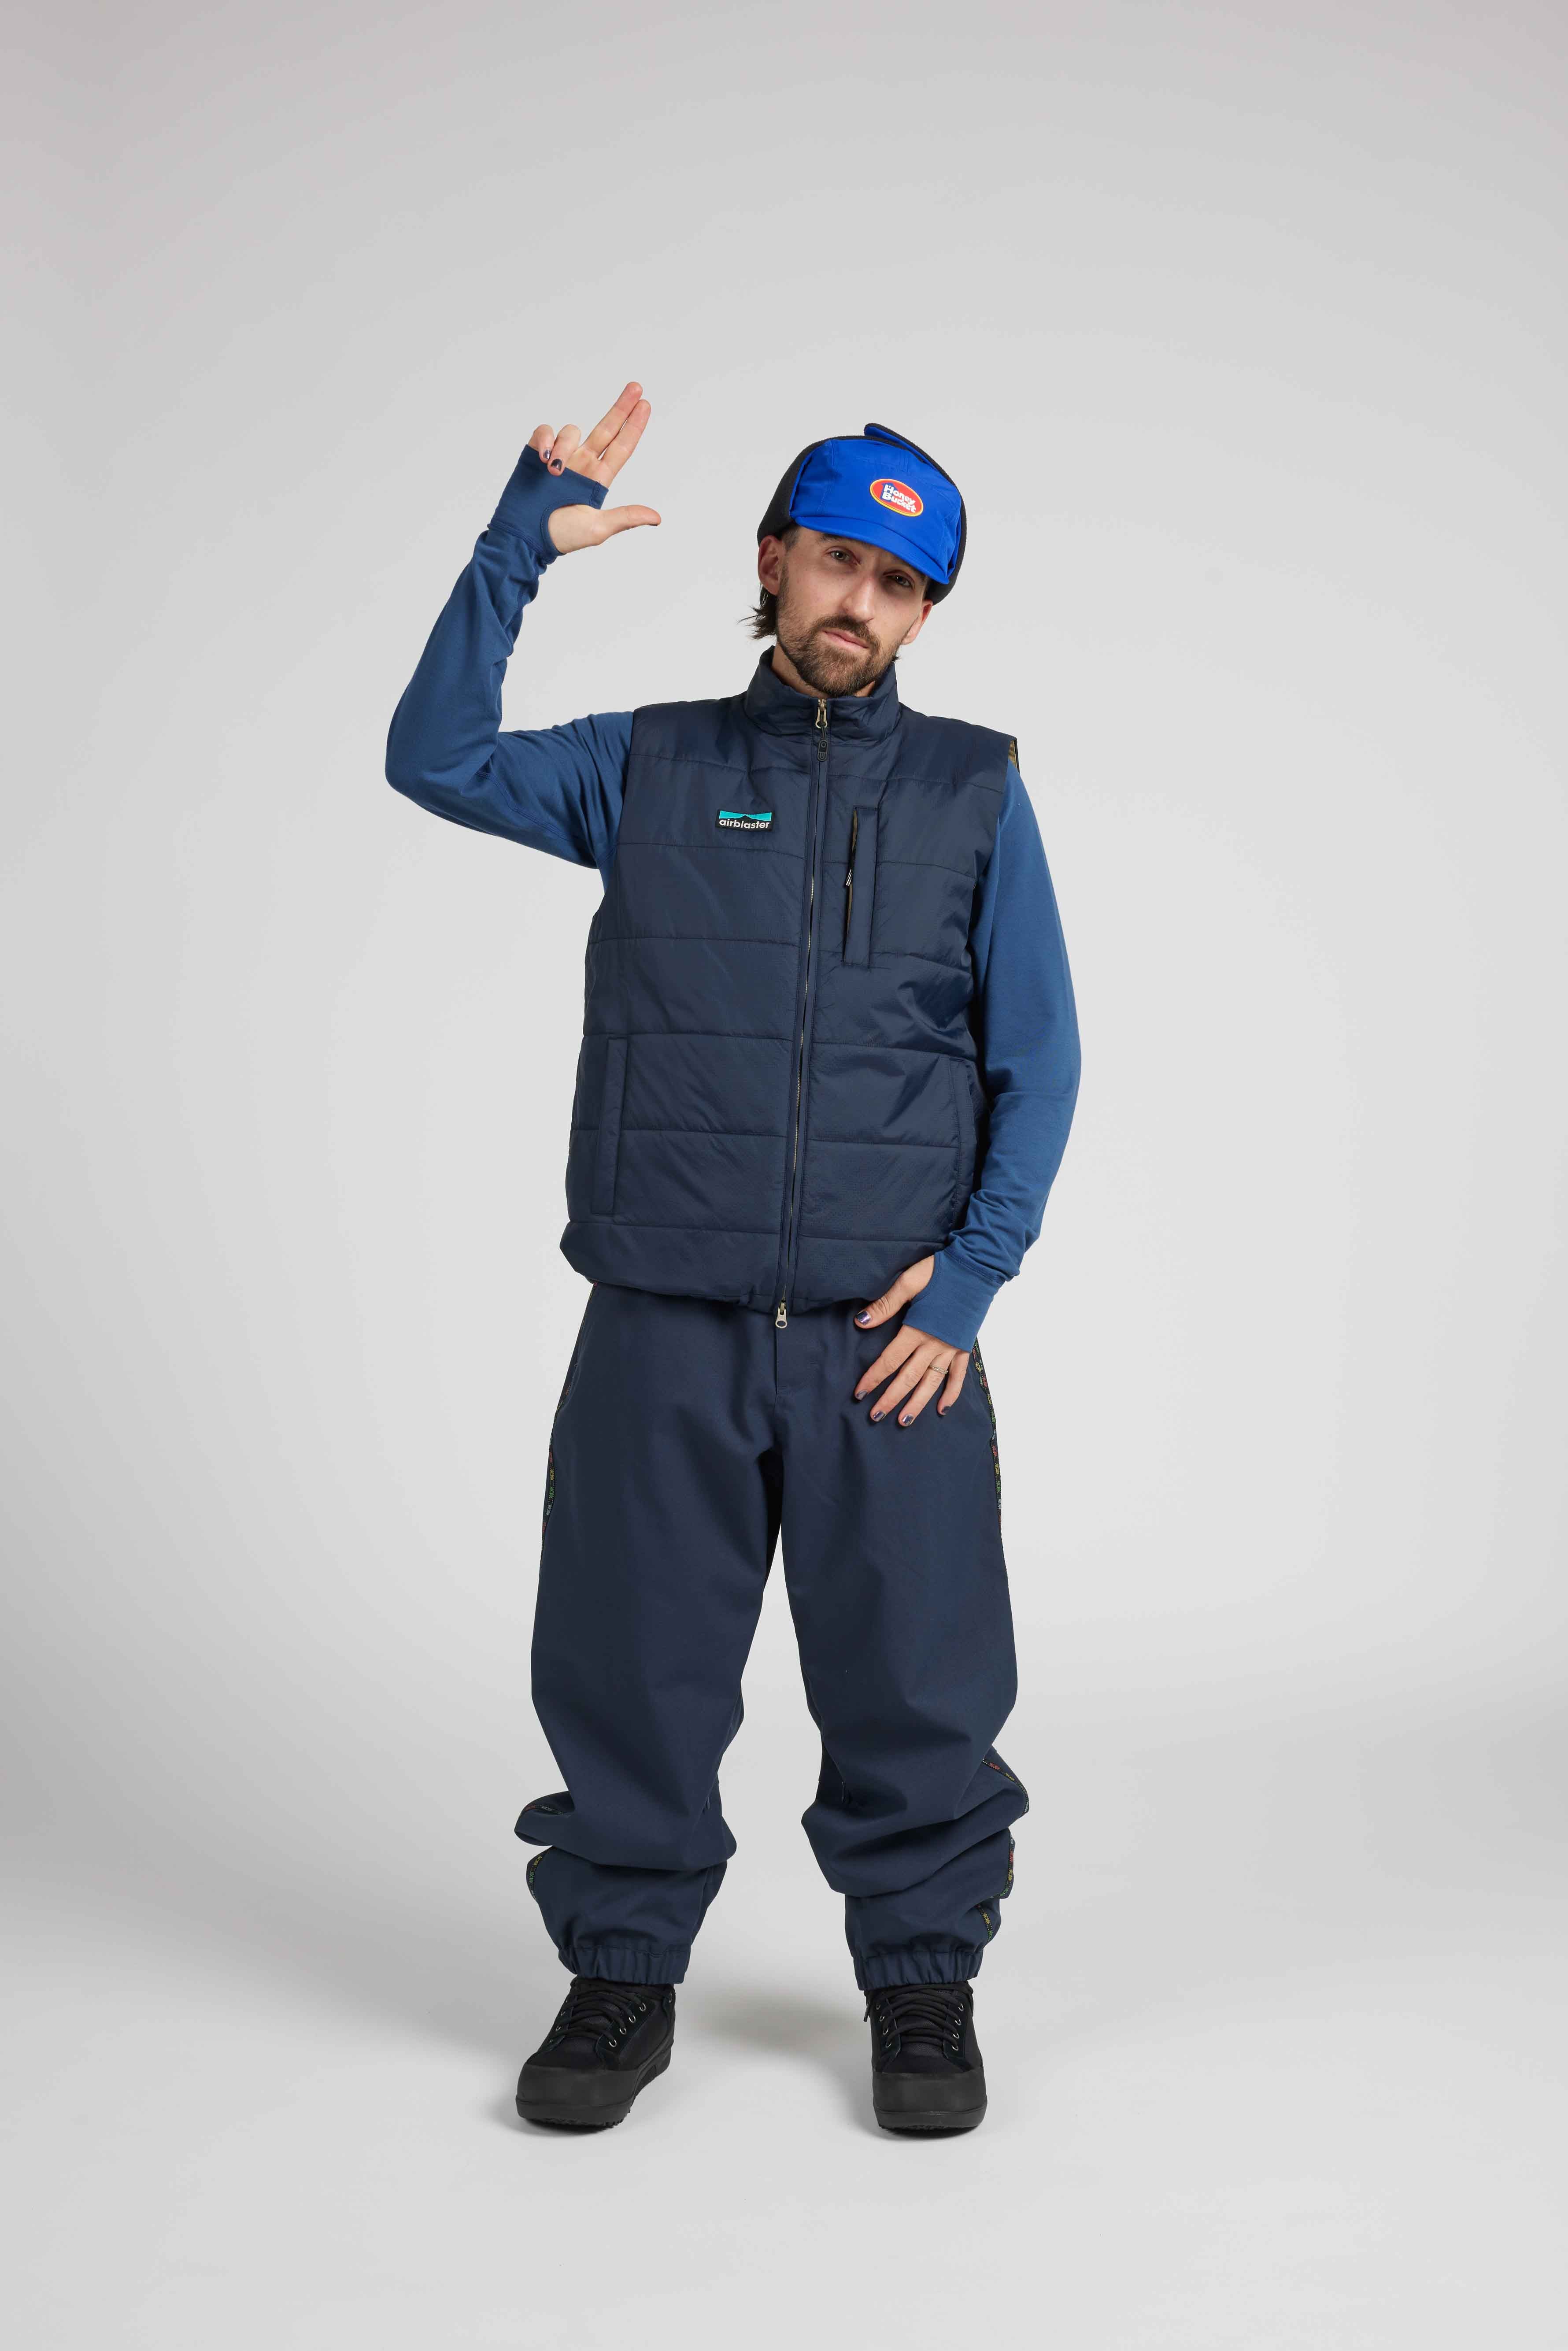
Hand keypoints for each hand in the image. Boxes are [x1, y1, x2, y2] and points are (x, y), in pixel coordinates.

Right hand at [529, 381, 660, 553]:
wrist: (524, 537)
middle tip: (636, 388)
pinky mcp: (535, 453)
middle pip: (606, 429)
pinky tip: (543, 456)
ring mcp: (559, 457)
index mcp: (598, 480)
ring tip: (554, 469)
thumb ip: (625, 517)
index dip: (633, 426)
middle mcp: (581, 464)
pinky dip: (545, 438)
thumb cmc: (559, 536)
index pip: (621, 447)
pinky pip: (544, 431)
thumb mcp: (597, 528)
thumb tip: (656, 518)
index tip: (645, 405)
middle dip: (621, 408)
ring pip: (571, 431)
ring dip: (565, 444)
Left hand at [852, 1256, 970, 1426]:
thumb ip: (885, 1304)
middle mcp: (934, 1344)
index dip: (873, 1378)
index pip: (890, 1360)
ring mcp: (951, 1348)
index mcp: (917, 1329)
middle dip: (891, 1398)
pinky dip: (952, 1393)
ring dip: (917, 1403)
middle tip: (876, 1415)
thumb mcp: (909, 1282)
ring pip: (931, 1382)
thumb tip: (861, 1322)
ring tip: (904, 1421)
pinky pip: (958, 1375)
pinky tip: (942, 1408)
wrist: (977, 1268)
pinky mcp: (964, 1346)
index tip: (860, 1393)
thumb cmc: (941, 1271)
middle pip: (908, 1377)